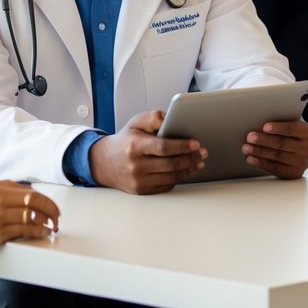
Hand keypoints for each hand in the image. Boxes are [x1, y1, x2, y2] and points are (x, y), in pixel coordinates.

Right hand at [0, 180, 58, 259]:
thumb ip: (1, 192)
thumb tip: (27, 194)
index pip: (29, 189)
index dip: (45, 199)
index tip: (51, 206)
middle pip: (35, 199)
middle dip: (51, 209)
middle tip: (57, 216)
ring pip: (33, 215)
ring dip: (47, 222)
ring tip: (52, 227)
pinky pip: (26, 230)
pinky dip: (39, 232)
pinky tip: (43, 234)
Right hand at [89, 110, 205, 193]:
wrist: (105, 162)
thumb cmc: (125, 140)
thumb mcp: (136, 122)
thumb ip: (154, 117)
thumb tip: (172, 118)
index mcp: (135, 146)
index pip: (162, 147)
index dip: (182, 146)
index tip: (196, 144)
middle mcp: (136, 165)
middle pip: (170, 164)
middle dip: (191, 158)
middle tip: (203, 153)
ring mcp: (138, 180)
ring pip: (171, 177)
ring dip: (188, 169)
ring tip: (198, 162)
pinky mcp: (141, 190)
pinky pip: (165, 185)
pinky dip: (178, 177)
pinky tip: (185, 170)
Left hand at [243, 119, 307, 178]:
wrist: (292, 150)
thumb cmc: (285, 134)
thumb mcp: (284, 125)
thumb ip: (276, 122)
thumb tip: (257, 122)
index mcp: (307, 131)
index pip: (294, 128)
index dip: (279, 127)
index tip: (265, 126)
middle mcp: (307, 147)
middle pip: (283, 143)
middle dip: (264, 140)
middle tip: (250, 137)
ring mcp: (302, 162)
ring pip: (278, 156)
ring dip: (259, 152)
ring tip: (246, 148)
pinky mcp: (295, 173)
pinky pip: (276, 168)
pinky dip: (261, 163)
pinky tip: (251, 159)